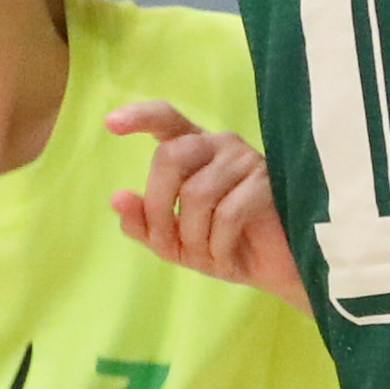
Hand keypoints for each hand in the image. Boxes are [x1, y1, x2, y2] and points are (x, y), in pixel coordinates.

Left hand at [106, 100, 300, 303]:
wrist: (278, 271)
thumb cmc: (227, 247)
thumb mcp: (175, 242)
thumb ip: (143, 223)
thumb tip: (117, 198)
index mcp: (194, 150)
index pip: (166, 119)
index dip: (140, 117)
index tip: (111, 123)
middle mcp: (219, 146)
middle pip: (169, 157)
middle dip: (158, 207)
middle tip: (167, 243)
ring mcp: (245, 161)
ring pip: (197, 193)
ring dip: (192, 237)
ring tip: (207, 255)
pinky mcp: (268, 185)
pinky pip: (227, 214)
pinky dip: (218, 246)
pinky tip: (226, 256)